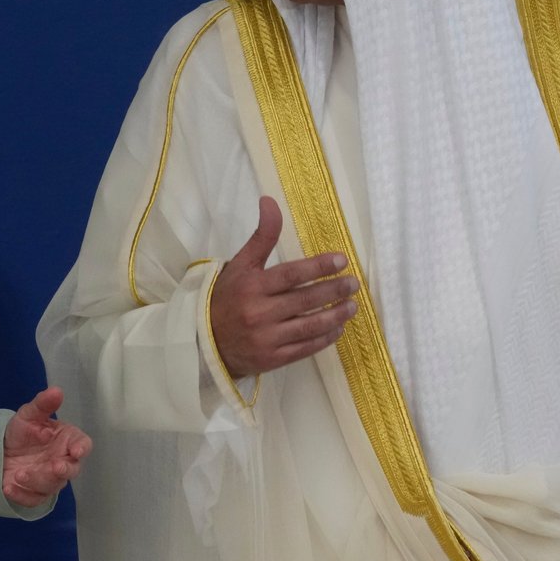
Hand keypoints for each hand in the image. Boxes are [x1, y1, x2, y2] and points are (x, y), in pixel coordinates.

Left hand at [1, 386, 91, 507]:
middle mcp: (63, 461)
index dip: (82, 448)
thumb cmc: (22, 431)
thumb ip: (43, 404)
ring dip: (37, 481)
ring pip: (52, 486)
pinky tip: (8, 487)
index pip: (82, 444)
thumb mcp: (29, 414)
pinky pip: (33, 499)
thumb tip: (57, 390)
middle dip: (64, 470)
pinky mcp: (35, 494)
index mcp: (67, 440)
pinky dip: (22, 495)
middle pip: (72, 470)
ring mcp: (50, 480)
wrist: (0, 450)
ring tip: (18, 474)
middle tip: (54, 467)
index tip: (76, 451)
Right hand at [210, 196, 359, 378]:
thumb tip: (270, 201)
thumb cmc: (227, 298)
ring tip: (352, 306)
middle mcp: (259, 312)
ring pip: (308, 326)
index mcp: (252, 286)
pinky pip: (304, 348)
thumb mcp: (240, 265)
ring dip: (335, 316)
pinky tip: (337, 328)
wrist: (206, 341)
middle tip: (353, 283)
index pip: (290, 275)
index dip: (318, 267)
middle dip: (333, 291)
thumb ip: (262, 236)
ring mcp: (267, 338)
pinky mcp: (272, 359)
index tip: (341, 260)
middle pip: (304, 300)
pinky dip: (324, 338)